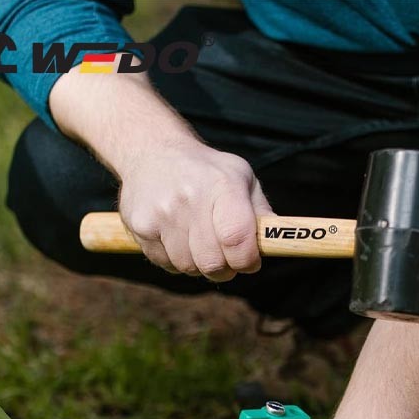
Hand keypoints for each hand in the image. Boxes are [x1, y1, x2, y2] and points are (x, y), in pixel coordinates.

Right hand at [117, 139, 272, 279]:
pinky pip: (166, 264)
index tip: (250, 261)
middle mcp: (189, 198)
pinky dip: (176, 259)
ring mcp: (161, 212)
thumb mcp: (241, 179)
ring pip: (189, 267)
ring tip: (199, 241)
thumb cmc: (207, 172)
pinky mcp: (140, 225)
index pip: (236, 238)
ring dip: (199, 264)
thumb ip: (261, 213)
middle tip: (226, 255)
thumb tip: (278, 242)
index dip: (246, 260)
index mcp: (222, 185)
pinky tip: (177, 236)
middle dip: (225, 268)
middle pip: (213, 263)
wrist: (151, 151)